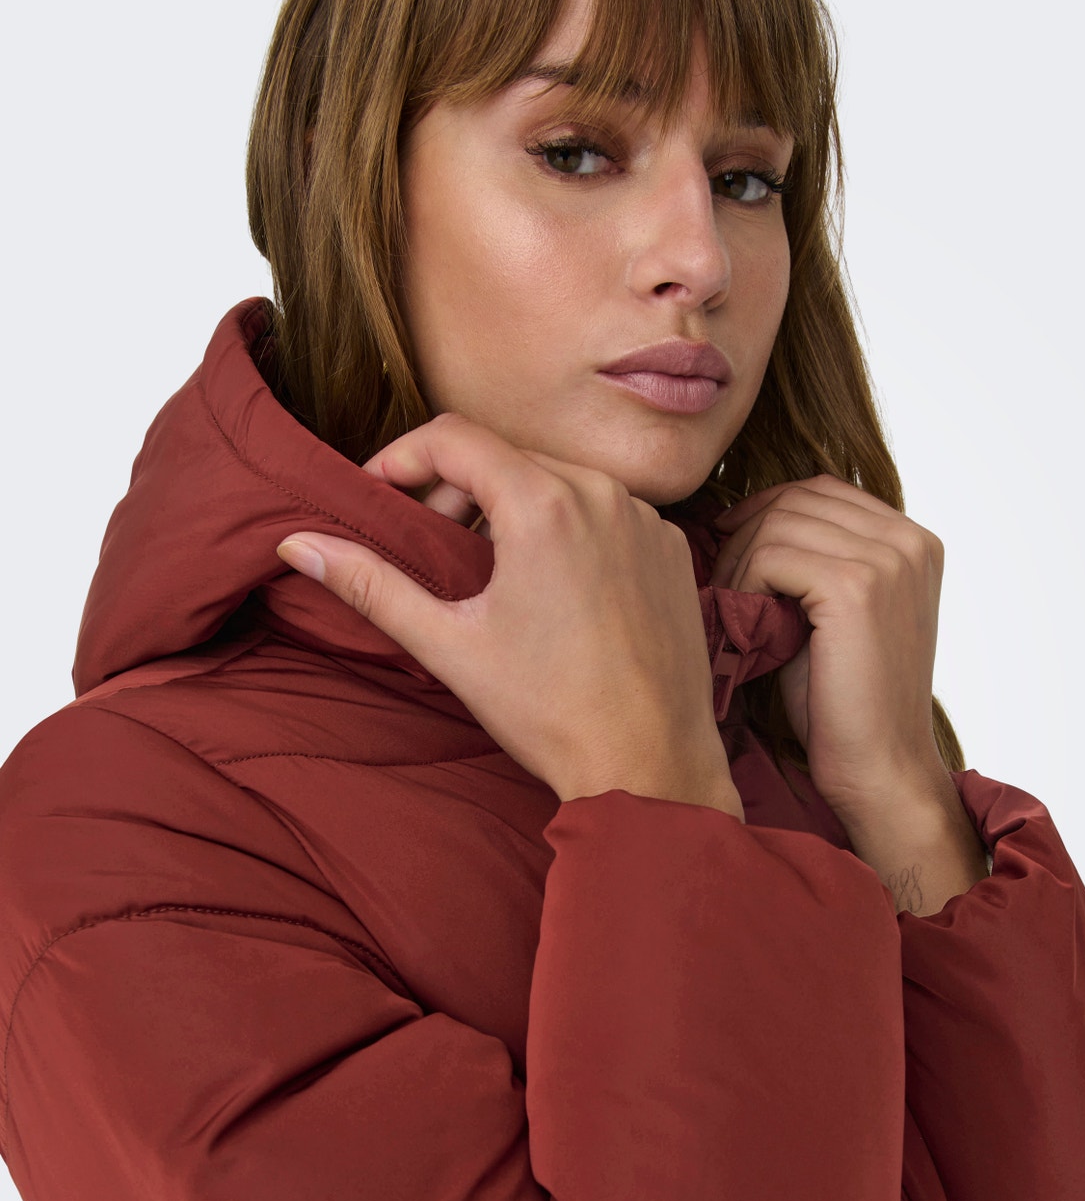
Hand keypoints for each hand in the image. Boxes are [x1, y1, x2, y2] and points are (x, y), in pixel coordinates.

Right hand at [274, 414, 738, 810]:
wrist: (650, 764)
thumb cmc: (551, 712)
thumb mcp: (449, 645)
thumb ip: (370, 585)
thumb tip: (297, 546)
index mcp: (544, 505)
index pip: (454, 436)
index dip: (402, 456)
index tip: (379, 494)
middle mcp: (603, 494)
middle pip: (506, 454)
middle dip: (454, 485)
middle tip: (425, 536)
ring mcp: (646, 519)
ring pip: (559, 479)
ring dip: (512, 505)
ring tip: (487, 565)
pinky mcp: (671, 548)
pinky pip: (608, 511)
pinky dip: (569, 528)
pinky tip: (552, 585)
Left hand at [708, 475, 949, 820]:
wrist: (878, 769)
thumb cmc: (846, 703)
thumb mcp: (837, 615)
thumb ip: (817, 561)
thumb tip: (739, 517)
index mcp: (915, 542)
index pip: (822, 490)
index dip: (767, 510)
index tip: (729, 544)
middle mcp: (910, 540)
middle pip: (798, 499)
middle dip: (746, 534)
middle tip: (721, 583)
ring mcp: (889, 560)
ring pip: (779, 522)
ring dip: (740, 561)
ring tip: (731, 608)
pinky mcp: (857, 586)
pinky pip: (772, 553)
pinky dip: (744, 582)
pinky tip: (744, 622)